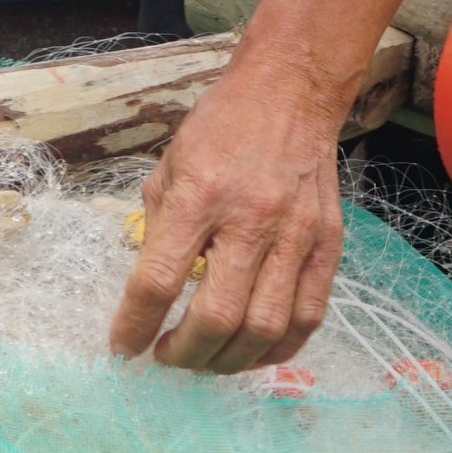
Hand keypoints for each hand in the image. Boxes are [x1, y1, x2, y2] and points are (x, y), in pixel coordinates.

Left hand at [108, 48, 346, 373]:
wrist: (291, 92)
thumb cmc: (221, 127)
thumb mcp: (170, 165)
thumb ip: (158, 227)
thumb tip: (147, 292)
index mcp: (199, 194)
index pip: (158, 279)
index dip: (135, 326)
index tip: (123, 348)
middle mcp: (250, 218)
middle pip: (216, 316)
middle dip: (183, 354)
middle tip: (166, 357)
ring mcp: (296, 234)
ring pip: (265, 328)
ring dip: (228, 360)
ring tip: (206, 359)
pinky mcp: (328, 244)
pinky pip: (308, 316)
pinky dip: (277, 348)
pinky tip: (252, 350)